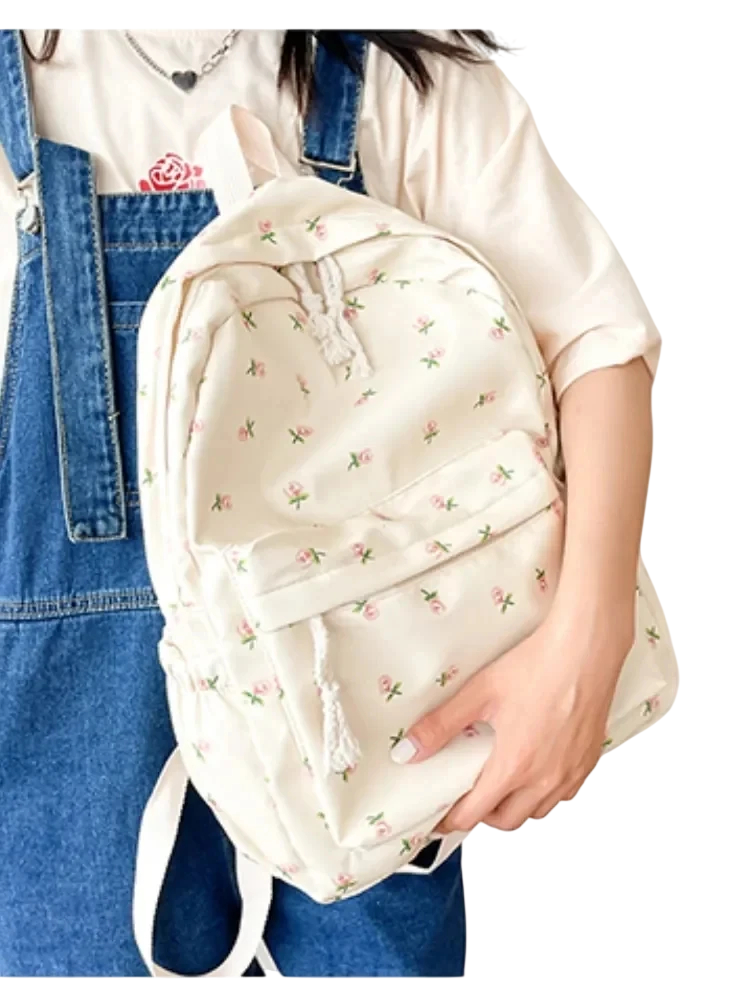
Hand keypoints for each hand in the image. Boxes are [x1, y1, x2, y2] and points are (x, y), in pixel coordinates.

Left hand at [391, 615, 630, 832]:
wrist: (585, 649)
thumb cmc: (538, 666)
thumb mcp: (479, 693)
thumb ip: (441, 725)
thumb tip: (410, 751)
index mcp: (514, 766)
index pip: (475, 814)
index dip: (451, 821)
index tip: (439, 819)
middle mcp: (545, 779)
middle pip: (507, 821)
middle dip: (482, 816)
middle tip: (467, 797)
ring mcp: (570, 773)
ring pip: (538, 811)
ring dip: (515, 807)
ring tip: (500, 783)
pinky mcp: (588, 761)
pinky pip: (563, 795)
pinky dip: (545, 793)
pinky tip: (536, 770)